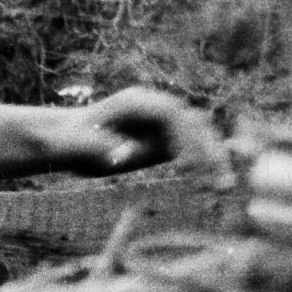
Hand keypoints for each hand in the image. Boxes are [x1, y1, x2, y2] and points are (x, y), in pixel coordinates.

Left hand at [47, 87, 221, 176]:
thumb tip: (121, 156)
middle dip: (208, 151)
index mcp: (135, 102)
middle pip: (194, 122)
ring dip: (215, 159)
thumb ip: (98, 148)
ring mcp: (164, 122)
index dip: (185, 137)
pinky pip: (195, 149)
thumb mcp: (77, 146)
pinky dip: (206, 166)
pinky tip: (214, 188)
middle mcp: (156, 107)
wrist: (67, 140)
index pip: (171, 114)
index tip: (189, 168)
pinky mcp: (167, 138)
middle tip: (219, 183)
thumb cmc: (68, 142)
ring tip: (224, 189)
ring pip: (201, 135)